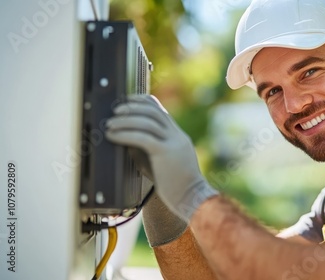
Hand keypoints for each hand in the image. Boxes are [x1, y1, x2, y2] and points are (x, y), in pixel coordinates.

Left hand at [105, 95, 217, 220]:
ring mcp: (173, 143)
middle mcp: (177, 136)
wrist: (192, 199)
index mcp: (177, 136)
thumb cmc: (175, 185)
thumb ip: (148, 148)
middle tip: (115, 111)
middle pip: (153, 111)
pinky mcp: (166, 153)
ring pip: (147, 121)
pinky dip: (125, 134)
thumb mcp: (162, 161)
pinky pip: (143, 138)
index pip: (160, 110)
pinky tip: (113, 136)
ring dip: (125, 120)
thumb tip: (126, 137)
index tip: (127, 102)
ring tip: (110, 124)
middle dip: (132, 107)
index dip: (142, 102)